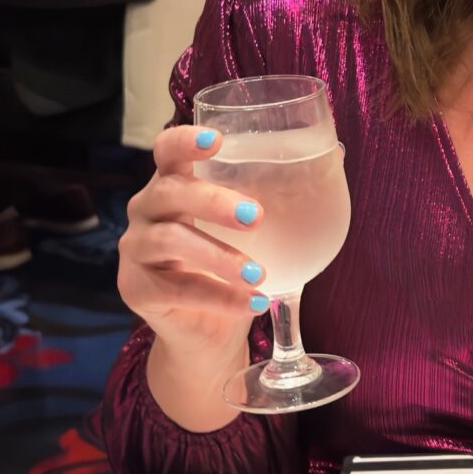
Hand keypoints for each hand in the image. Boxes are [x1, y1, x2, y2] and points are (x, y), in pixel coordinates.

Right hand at [118, 125, 268, 357]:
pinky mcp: (136, 289)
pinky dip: (220, 297)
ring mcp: (137, 250)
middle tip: (257, 216)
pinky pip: (177, 289)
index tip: (216, 140)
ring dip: (220, 256)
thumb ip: (282, 191)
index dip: (185, 141)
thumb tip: (336, 153)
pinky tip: (253, 303)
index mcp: (173, 184)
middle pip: (171, 192)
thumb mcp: (254, 229)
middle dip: (214, 201)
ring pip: (172, 240)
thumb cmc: (231, 266)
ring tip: (259, 274)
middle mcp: (148, 210)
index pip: (167, 151)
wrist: (208, 333)